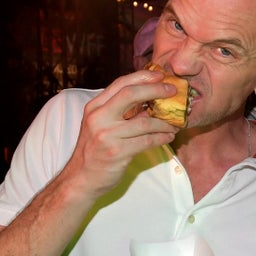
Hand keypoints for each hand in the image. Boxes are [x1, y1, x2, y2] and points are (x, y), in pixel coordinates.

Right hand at [61, 69, 179, 197]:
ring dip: (164, 122)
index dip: (142, 77)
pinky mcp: (117, 152)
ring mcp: (106, 135)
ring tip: (175, 123)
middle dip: (155, 90)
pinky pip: (147, 141)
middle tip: (173, 91)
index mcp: (94, 107)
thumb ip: (120, 111)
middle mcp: (98, 117)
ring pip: (144, 122)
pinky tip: (168, 136)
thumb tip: (151, 99)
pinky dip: (161, 138)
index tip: (161, 76)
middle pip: (130, 94)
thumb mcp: (101, 125)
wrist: (80, 179)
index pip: (120, 84)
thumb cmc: (95, 150)